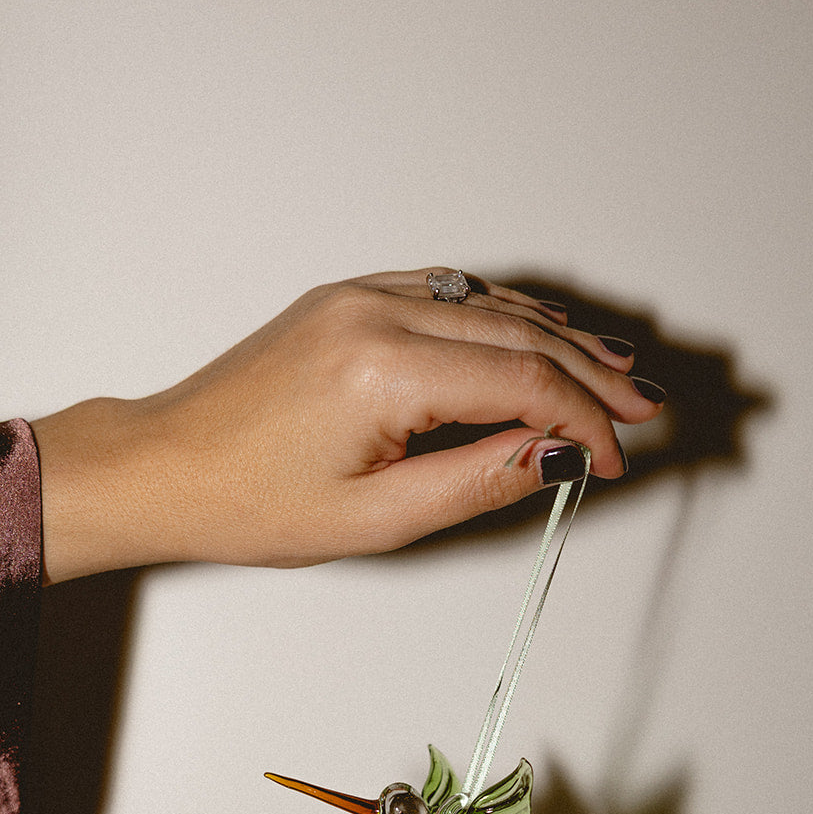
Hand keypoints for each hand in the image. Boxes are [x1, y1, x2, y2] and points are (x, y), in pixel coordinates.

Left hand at [32, 268, 664, 580]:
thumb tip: (556, 455)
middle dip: (590, 370)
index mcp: (382, 371)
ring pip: (489, 303)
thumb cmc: (252, 502)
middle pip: (518, 332)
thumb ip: (477, 481)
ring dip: (557, 336)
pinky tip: (538, 334)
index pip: (521, 382)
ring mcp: (359, 296)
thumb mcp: (378, 519)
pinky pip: (448, 294)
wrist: (168, 466)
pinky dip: (504, 316)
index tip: (614, 455)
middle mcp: (374, 314)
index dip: (583, 419)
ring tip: (614, 366)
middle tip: (644, 402)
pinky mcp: (347, 299)